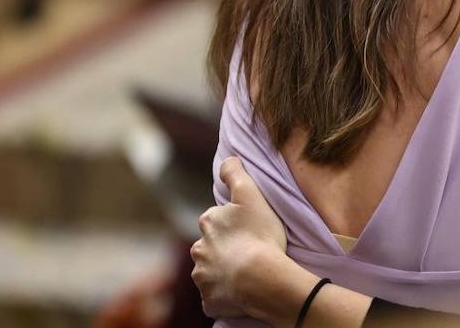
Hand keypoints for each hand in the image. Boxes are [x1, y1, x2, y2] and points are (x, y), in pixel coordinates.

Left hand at [191, 157, 290, 320]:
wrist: (260, 278)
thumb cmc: (259, 234)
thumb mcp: (251, 195)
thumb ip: (236, 173)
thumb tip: (227, 159)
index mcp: (208, 223)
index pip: (217, 220)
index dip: (233, 224)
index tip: (249, 229)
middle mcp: (199, 249)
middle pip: (211, 246)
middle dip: (224, 248)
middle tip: (249, 251)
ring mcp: (202, 277)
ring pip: (211, 271)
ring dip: (224, 271)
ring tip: (247, 273)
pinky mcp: (209, 300)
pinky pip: (215, 296)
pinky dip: (224, 294)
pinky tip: (240, 291)